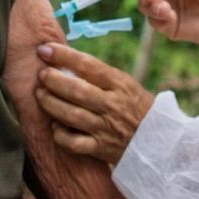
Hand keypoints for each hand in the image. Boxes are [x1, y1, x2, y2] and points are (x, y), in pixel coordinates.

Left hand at [35, 44, 155, 164]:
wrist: (159, 140)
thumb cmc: (136, 106)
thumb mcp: (125, 84)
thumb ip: (99, 75)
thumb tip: (64, 60)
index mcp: (120, 84)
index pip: (88, 65)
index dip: (63, 56)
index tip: (45, 49)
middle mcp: (112, 105)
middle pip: (76, 90)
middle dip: (53, 80)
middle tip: (41, 74)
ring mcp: (105, 128)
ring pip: (71, 115)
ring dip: (50, 103)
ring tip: (40, 94)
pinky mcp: (100, 149)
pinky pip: (73, 143)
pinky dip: (60, 134)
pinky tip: (54, 125)